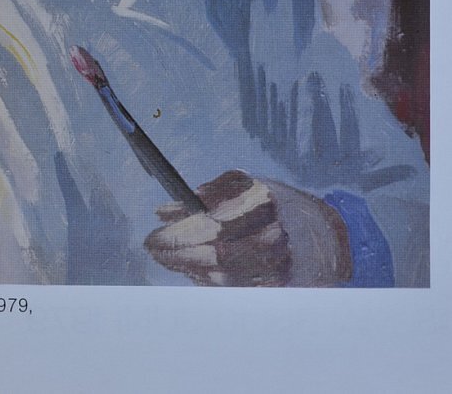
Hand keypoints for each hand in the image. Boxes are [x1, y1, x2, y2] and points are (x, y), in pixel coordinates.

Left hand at [144, 170, 351, 286]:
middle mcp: (277, 236)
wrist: (325, 234)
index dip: (178, 236)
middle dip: (179, 256)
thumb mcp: (243, 185)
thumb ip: (202, 195)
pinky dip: (210, 283)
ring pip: (224, 280)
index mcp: (265, 202)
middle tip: (154, 251)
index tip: (151, 237)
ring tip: (173, 259)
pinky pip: (235, 292)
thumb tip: (161, 212)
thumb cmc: (274, 203)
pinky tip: (197, 271)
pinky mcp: (283, 291)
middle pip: (217, 258)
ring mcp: (282, 267)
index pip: (213, 225)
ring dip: (191, 270)